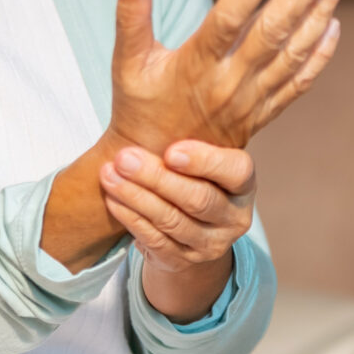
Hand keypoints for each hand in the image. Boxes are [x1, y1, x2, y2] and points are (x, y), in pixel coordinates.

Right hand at [39, 0, 341, 274]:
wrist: (160, 169)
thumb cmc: (140, 106)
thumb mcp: (127, 62)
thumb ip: (131, 15)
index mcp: (194, 67)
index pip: (226, 22)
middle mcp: (228, 85)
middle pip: (271, 34)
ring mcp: (251, 101)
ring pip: (293, 57)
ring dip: (318, 17)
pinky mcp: (264, 113)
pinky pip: (299, 84)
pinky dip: (320, 56)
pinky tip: (334, 25)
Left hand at [99, 141, 256, 321]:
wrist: (190, 229)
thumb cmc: (191, 177)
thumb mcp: (200, 159)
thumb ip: (188, 136)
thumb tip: (150, 93)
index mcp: (243, 186)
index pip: (236, 172)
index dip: (205, 162)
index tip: (171, 151)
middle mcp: (233, 218)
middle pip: (198, 199)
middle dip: (157, 178)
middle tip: (125, 158)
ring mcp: (210, 244)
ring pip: (172, 221)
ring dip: (136, 197)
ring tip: (109, 174)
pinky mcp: (183, 260)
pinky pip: (154, 239)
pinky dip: (131, 218)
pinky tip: (112, 198)